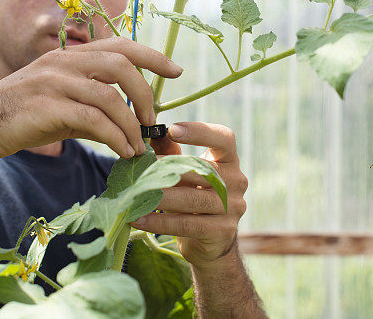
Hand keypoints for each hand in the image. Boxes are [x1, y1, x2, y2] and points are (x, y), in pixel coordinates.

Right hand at [0, 36, 182, 159]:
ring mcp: (55, 82)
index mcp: (71, 55)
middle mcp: (65, 61)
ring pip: (110, 96)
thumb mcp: (63, 100)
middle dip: (146, 92)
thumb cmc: (25, 115)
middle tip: (152, 119)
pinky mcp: (48, 107)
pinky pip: (93, 120)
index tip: (176, 71)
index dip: (152, 55)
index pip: (120, 45)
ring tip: (138, 145)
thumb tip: (131, 120)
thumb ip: (94, 102)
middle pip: (121, 65)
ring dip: (131, 123)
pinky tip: (123, 151)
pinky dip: (115, 136)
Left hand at [131, 122, 248, 269]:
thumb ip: (171, 152)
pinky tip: (139, 219)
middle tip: (141, 170)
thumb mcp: (185, 174)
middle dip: (168, 169)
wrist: (210, 242)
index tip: (171, 129)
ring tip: (136, 196)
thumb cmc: (194, 197)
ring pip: (193, 199)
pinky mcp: (222, 231)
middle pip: (203, 170)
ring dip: (160, 198)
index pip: (224, 138)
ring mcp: (233, 207)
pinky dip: (160, 222)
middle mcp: (236, 181)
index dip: (200, 132)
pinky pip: (187, 225)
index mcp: (229, 161)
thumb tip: (151, 132)